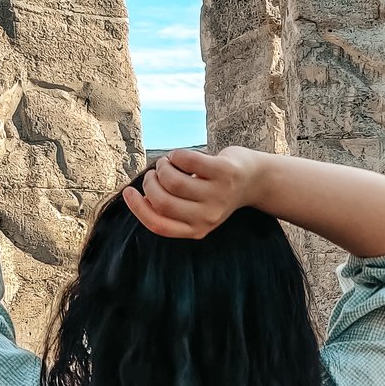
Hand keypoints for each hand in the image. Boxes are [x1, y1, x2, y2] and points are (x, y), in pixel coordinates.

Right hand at [122, 146, 263, 238]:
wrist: (255, 180)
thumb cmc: (216, 192)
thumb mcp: (195, 209)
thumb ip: (172, 208)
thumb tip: (140, 196)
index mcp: (197, 230)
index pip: (159, 225)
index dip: (138, 208)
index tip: (129, 192)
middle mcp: (208, 217)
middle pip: (161, 200)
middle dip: (150, 183)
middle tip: (155, 173)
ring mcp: (217, 195)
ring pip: (172, 180)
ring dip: (162, 166)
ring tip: (167, 162)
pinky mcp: (224, 173)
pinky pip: (187, 160)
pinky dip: (176, 155)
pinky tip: (179, 156)